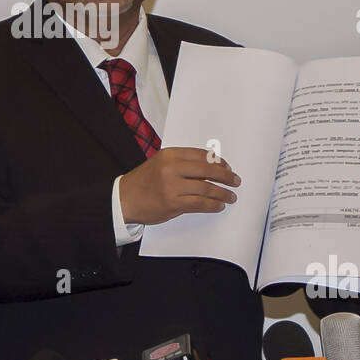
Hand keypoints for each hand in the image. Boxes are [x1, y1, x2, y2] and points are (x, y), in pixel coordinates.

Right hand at [117, 147, 239, 225]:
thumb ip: (182, 164)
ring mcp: (172, 186)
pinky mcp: (173, 203)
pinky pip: (200, 203)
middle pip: (208, 170)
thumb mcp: (160, 164)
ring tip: (231, 196)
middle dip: (226, 176)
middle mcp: (172, 168)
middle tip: (235, 181)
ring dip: (223, 193)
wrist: (124, 199)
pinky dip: (213, 205)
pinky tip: (219, 205)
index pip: (202, 155)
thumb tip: (210, 167)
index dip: (219, 162)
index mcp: (170, 154)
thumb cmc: (143, 182)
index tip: (227, 167)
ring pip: (206, 188)